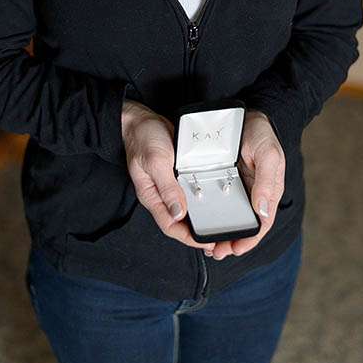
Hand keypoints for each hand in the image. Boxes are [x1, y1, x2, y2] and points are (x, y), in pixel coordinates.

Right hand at [122, 100, 213, 250]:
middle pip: (180, 223)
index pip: (170, 226)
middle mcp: (161, 195)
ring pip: (187, 210)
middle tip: (221, 239)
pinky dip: (203, 200)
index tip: (209, 243)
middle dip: (199, 233)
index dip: (189, 238)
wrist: (140, 120)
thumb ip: (167, 187)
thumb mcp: (156, 161)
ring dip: (203, 218)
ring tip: (222, 224)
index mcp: (152, 196)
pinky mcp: (177, 177)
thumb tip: (178, 214)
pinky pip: (190, 194)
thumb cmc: (143, 138)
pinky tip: (218, 200)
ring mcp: (169, 187)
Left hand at [209, 110, 284, 260]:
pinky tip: (199, 222)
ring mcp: (235, 187)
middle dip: (231, 241)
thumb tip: (263, 212)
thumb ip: (267, 182)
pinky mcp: (219, 179)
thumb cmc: (260, 133)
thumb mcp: (268, 154)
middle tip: (216, 252)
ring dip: (219, 232)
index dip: (249, 239)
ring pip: (228, 216)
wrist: (242, 112)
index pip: (261, 223)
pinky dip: (209, 214)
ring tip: (206, 245)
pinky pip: (215, 201)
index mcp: (266, 191)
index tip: (235, 250)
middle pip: (243, 224)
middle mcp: (251, 192)